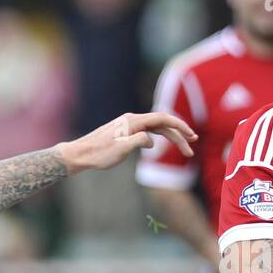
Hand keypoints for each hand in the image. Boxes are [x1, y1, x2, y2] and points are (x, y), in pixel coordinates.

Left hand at [60, 112, 196, 174]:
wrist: (81, 154)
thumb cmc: (100, 153)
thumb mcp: (122, 149)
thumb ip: (139, 141)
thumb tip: (151, 141)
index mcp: (134, 121)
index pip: (163, 119)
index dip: (180, 126)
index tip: (191, 136)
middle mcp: (133, 119)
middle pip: (162, 124)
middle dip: (179, 135)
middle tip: (191, 148)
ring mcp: (129, 125)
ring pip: (156, 128)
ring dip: (170, 137)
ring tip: (183, 149)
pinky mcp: (126, 131)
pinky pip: (147, 131)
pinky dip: (159, 137)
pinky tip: (159, 145)